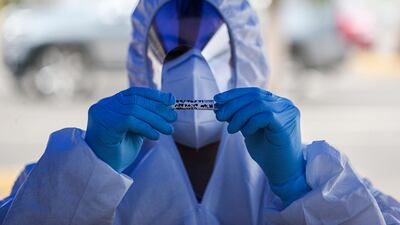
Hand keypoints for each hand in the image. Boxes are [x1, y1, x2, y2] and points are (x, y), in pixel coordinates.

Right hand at [85, 87, 176, 172]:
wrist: (103, 169)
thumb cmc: (119, 150)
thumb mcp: (136, 129)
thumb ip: (146, 116)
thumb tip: (168, 103)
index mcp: (112, 103)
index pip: (135, 93)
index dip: (154, 95)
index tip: (171, 99)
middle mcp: (105, 105)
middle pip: (137, 101)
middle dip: (158, 109)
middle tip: (174, 117)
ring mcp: (103, 113)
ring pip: (135, 111)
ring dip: (156, 120)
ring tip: (169, 130)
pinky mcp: (105, 123)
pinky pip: (130, 121)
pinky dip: (146, 127)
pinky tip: (156, 136)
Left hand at [214, 88, 308, 204]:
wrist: (282, 172)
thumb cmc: (267, 152)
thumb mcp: (249, 129)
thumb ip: (239, 116)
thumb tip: (220, 106)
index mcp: (276, 103)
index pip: (253, 92)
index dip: (234, 95)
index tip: (217, 100)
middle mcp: (284, 104)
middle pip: (254, 96)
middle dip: (233, 105)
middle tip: (220, 115)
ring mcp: (287, 112)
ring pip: (257, 104)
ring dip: (239, 116)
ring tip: (231, 129)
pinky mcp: (286, 123)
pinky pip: (264, 116)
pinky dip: (250, 124)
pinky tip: (246, 133)